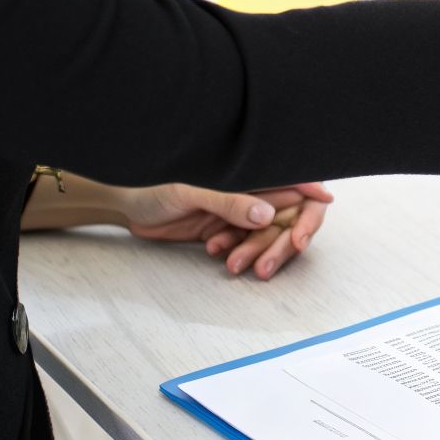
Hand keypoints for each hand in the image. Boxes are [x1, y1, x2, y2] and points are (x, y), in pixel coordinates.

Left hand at [116, 181, 333, 279]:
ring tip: (233, 264)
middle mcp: (256, 190)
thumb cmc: (156, 184)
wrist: (129, 205)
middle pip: (289, 219)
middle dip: (279, 245)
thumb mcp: (192, 190)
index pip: (299, 186)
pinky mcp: (230, 228)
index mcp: (255, 172)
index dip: (310, 210)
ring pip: (268, 236)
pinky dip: (237, 252)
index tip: (302, 236)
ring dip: (256, 253)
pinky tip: (215, 251)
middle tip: (264, 267)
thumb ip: (230, 201)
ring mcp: (243, 211)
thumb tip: (266, 216)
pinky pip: (248, 245)